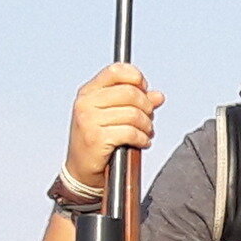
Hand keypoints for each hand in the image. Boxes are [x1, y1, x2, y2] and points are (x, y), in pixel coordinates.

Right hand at [66, 63, 164, 185]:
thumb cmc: (98, 140)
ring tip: (146, 132)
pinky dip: (142, 138)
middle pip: (130, 92)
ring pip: (133, 114)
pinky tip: (142, 142)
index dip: (136, 77)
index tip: (144, 89)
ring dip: (146, 125)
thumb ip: (136, 103)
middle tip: (149, 118)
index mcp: (88, 92)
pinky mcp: (96, 138)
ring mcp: (89, 120)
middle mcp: (86, 103)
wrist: (81, 169)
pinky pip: (131, 132)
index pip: (116, 71)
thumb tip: (158, 96)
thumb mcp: (113, 116)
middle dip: (146, 106)